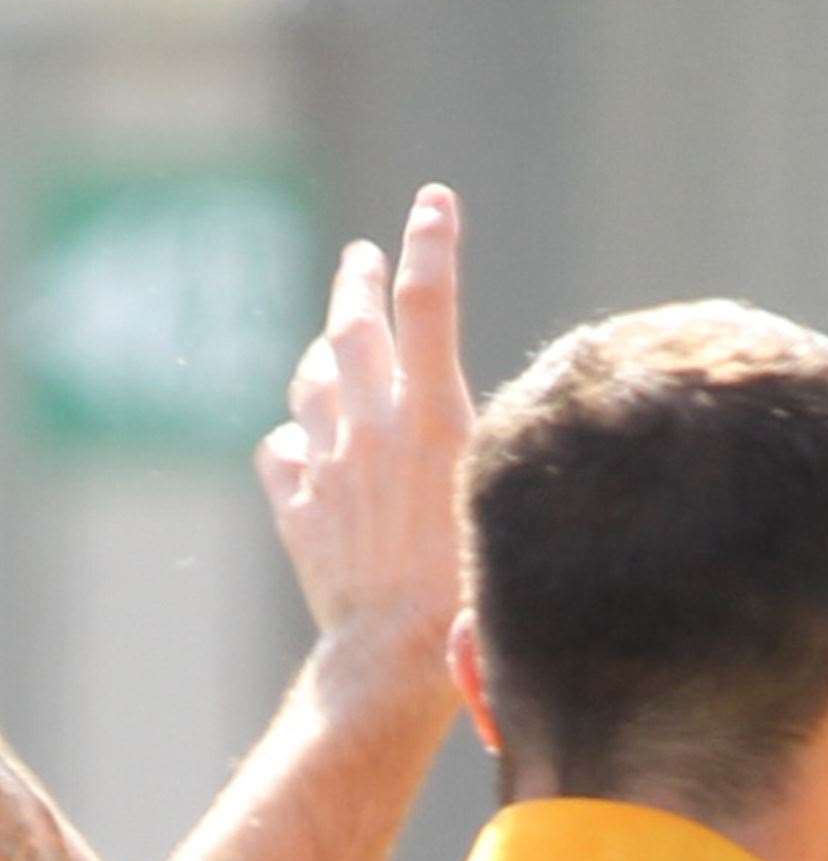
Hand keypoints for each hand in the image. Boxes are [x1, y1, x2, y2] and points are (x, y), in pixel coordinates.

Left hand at [255, 185, 471, 668]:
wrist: (393, 660)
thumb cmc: (472, 597)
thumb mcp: (500, 504)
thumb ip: (491, 450)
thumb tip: (512, 418)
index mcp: (432, 418)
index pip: (427, 303)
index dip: (432, 242)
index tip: (434, 200)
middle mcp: (373, 428)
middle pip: (353, 326)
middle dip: (357, 280)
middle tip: (359, 254)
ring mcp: (329, 467)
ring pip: (310, 382)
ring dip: (321, 353)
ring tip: (329, 342)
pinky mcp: (300, 511)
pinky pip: (283, 454)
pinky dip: (293, 440)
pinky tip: (301, 445)